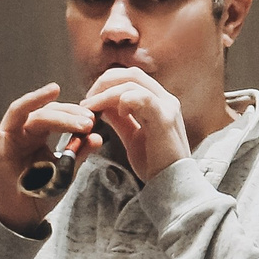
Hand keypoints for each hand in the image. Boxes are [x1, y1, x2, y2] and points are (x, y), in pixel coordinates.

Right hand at [0, 83, 101, 233]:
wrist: (23, 216)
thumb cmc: (41, 191)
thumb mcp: (66, 171)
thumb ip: (78, 153)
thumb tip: (97, 137)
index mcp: (38, 134)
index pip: (56, 115)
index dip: (74, 115)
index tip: (93, 120)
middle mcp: (21, 132)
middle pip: (44, 113)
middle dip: (66, 114)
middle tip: (87, 121)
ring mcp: (6, 138)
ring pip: (24, 113)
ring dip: (39, 101)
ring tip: (56, 92)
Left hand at [80, 66, 189, 181]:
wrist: (172, 184)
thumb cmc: (155, 163)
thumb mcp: (132, 136)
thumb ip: (120, 119)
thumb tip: (101, 106)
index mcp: (158, 102)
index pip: (131, 78)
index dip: (106, 84)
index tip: (89, 100)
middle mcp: (165, 100)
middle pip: (131, 74)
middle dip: (103, 83)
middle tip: (86, 102)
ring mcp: (167, 107)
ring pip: (133, 83)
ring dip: (106, 93)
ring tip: (91, 108)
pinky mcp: (165, 119)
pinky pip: (143, 98)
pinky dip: (124, 100)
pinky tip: (117, 113)